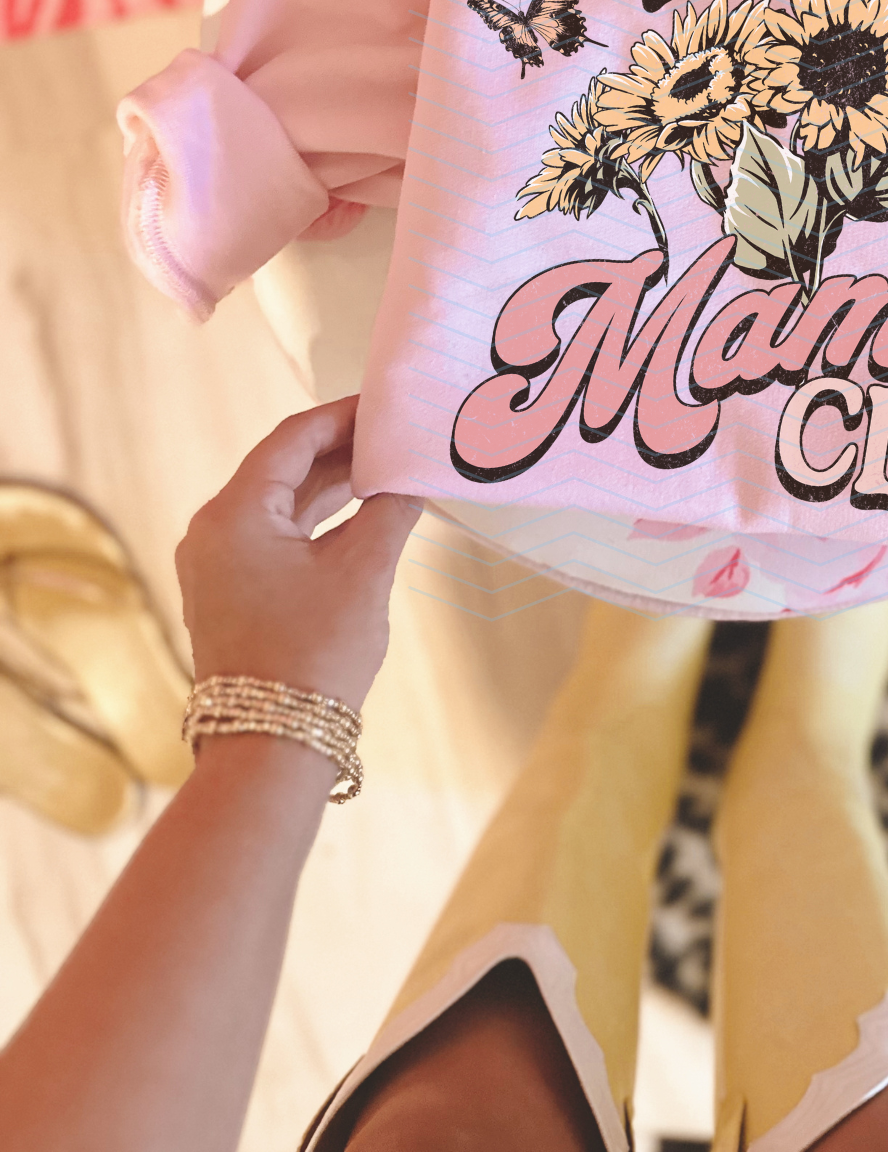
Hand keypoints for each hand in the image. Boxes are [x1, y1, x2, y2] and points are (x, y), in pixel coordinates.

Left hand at [176, 397, 423, 711]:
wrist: (271, 747)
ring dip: (331, 488)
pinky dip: (317, 523)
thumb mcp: (362, 573)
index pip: (290, 441)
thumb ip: (389, 512)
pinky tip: (362, 517)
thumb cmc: (314, 655)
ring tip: (388, 469)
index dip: (341, 417)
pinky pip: (275, 538)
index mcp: (232, 515)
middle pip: (281, 470)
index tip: (383, 404)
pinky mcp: (230, 595)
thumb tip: (410, 482)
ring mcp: (217, 567)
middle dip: (341, 451)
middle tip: (395, 434)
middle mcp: (212, 533)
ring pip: (280, 506)